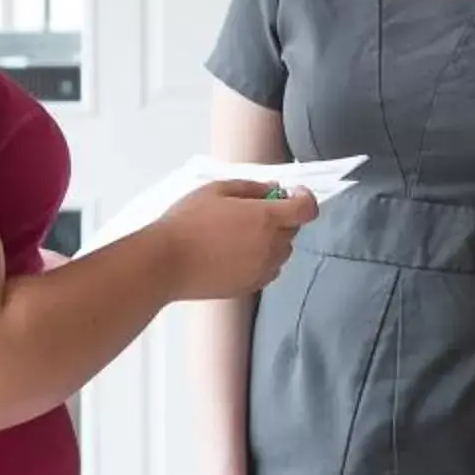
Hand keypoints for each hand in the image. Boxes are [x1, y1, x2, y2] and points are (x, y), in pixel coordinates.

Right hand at [153, 181, 316, 300]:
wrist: (166, 263)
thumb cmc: (188, 222)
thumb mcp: (217, 190)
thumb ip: (251, 188)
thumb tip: (273, 189)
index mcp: (266, 219)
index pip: (307, 209)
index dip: (304, 198)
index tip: (292, 193)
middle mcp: (271, 246)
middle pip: (293, 230)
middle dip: (282, 217)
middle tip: (255, 210)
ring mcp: (262, 270)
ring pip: (282, 252)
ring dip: (272, 240)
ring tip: (241, 234)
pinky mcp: (250, 286)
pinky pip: (268, 270)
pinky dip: (261, 259)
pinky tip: (235, 253)